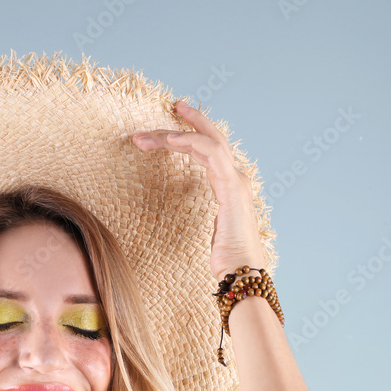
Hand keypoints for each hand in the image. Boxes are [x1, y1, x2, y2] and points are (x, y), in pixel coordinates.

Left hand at [131, 99, 265, 282]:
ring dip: (175, 134)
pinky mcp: (232, 187)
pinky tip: (170, 139)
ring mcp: (235, 181)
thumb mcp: (206, 235)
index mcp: (227, 188)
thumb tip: (179, 218)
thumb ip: (199, 219)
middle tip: (162, 113)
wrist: (242, 276)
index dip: (189, 136)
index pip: (208, 152)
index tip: (166, 130)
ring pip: (206, 142)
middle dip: (184, 124)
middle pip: (208, 140)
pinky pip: (210, 154)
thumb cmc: (226, 262)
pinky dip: (190, 142)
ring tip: (147, 135)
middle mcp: (234, 179)